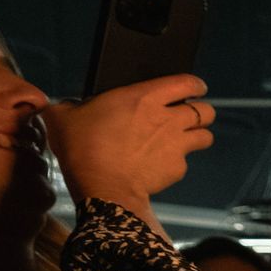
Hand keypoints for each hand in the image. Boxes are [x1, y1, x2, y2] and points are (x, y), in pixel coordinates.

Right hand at [43, 74, 212, 227]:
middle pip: (207, 110)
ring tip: (183, 141)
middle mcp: (168, 118)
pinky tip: (160, 165)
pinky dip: (177, 163)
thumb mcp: (63, 118)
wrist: (102, 187)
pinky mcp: (178, 169)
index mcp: (145, 97)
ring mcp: (177, 144)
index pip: (187, 82)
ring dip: (198, 137)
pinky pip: (186, 163)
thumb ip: (69, 106)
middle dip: (202, 112)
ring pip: (206, 136)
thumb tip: (64, 107)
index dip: (195, 85)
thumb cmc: (83, 148)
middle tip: (188, 117)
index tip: (195, 88)